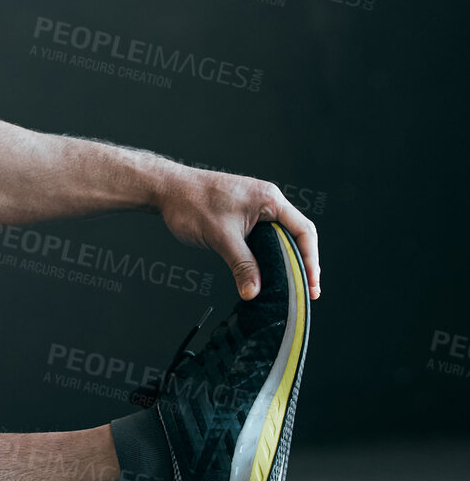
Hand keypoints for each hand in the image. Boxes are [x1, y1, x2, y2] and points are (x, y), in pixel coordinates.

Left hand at [153, 165, 321, 301]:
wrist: (167, 189)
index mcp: (269, 199)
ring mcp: (256, 206)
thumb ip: (241, 265)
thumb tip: (254, 291)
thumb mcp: (220, 238)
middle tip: (307, 290)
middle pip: (297, 234)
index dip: (311, 260)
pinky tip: (269, 270)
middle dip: (303, 263)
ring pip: (280, 236)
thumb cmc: (190, 203)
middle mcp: (267, 200)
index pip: (303, 231)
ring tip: (293, 284)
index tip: (312, 283)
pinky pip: (265, 235)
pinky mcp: (244, 213)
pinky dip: (270, 253)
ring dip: (287, 259)